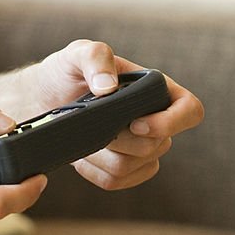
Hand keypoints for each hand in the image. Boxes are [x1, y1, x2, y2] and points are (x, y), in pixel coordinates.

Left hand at [24, 39, 203, 189]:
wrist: (43, 99)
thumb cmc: (66, 72)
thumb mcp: (78, 54)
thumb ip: (96, 57)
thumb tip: (107, 88)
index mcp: (157, 91)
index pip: (190, 111)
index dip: (171, 123)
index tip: (135, 122)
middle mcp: (157, 121)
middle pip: (155, 146)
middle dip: (119, 138)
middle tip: (92, 122)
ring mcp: (141, 149)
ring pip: (131, 166)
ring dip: (100, 154)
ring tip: (82, 134)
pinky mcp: (123, 170)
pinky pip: (115, 181)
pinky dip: (92, 170)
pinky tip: (79, 154)